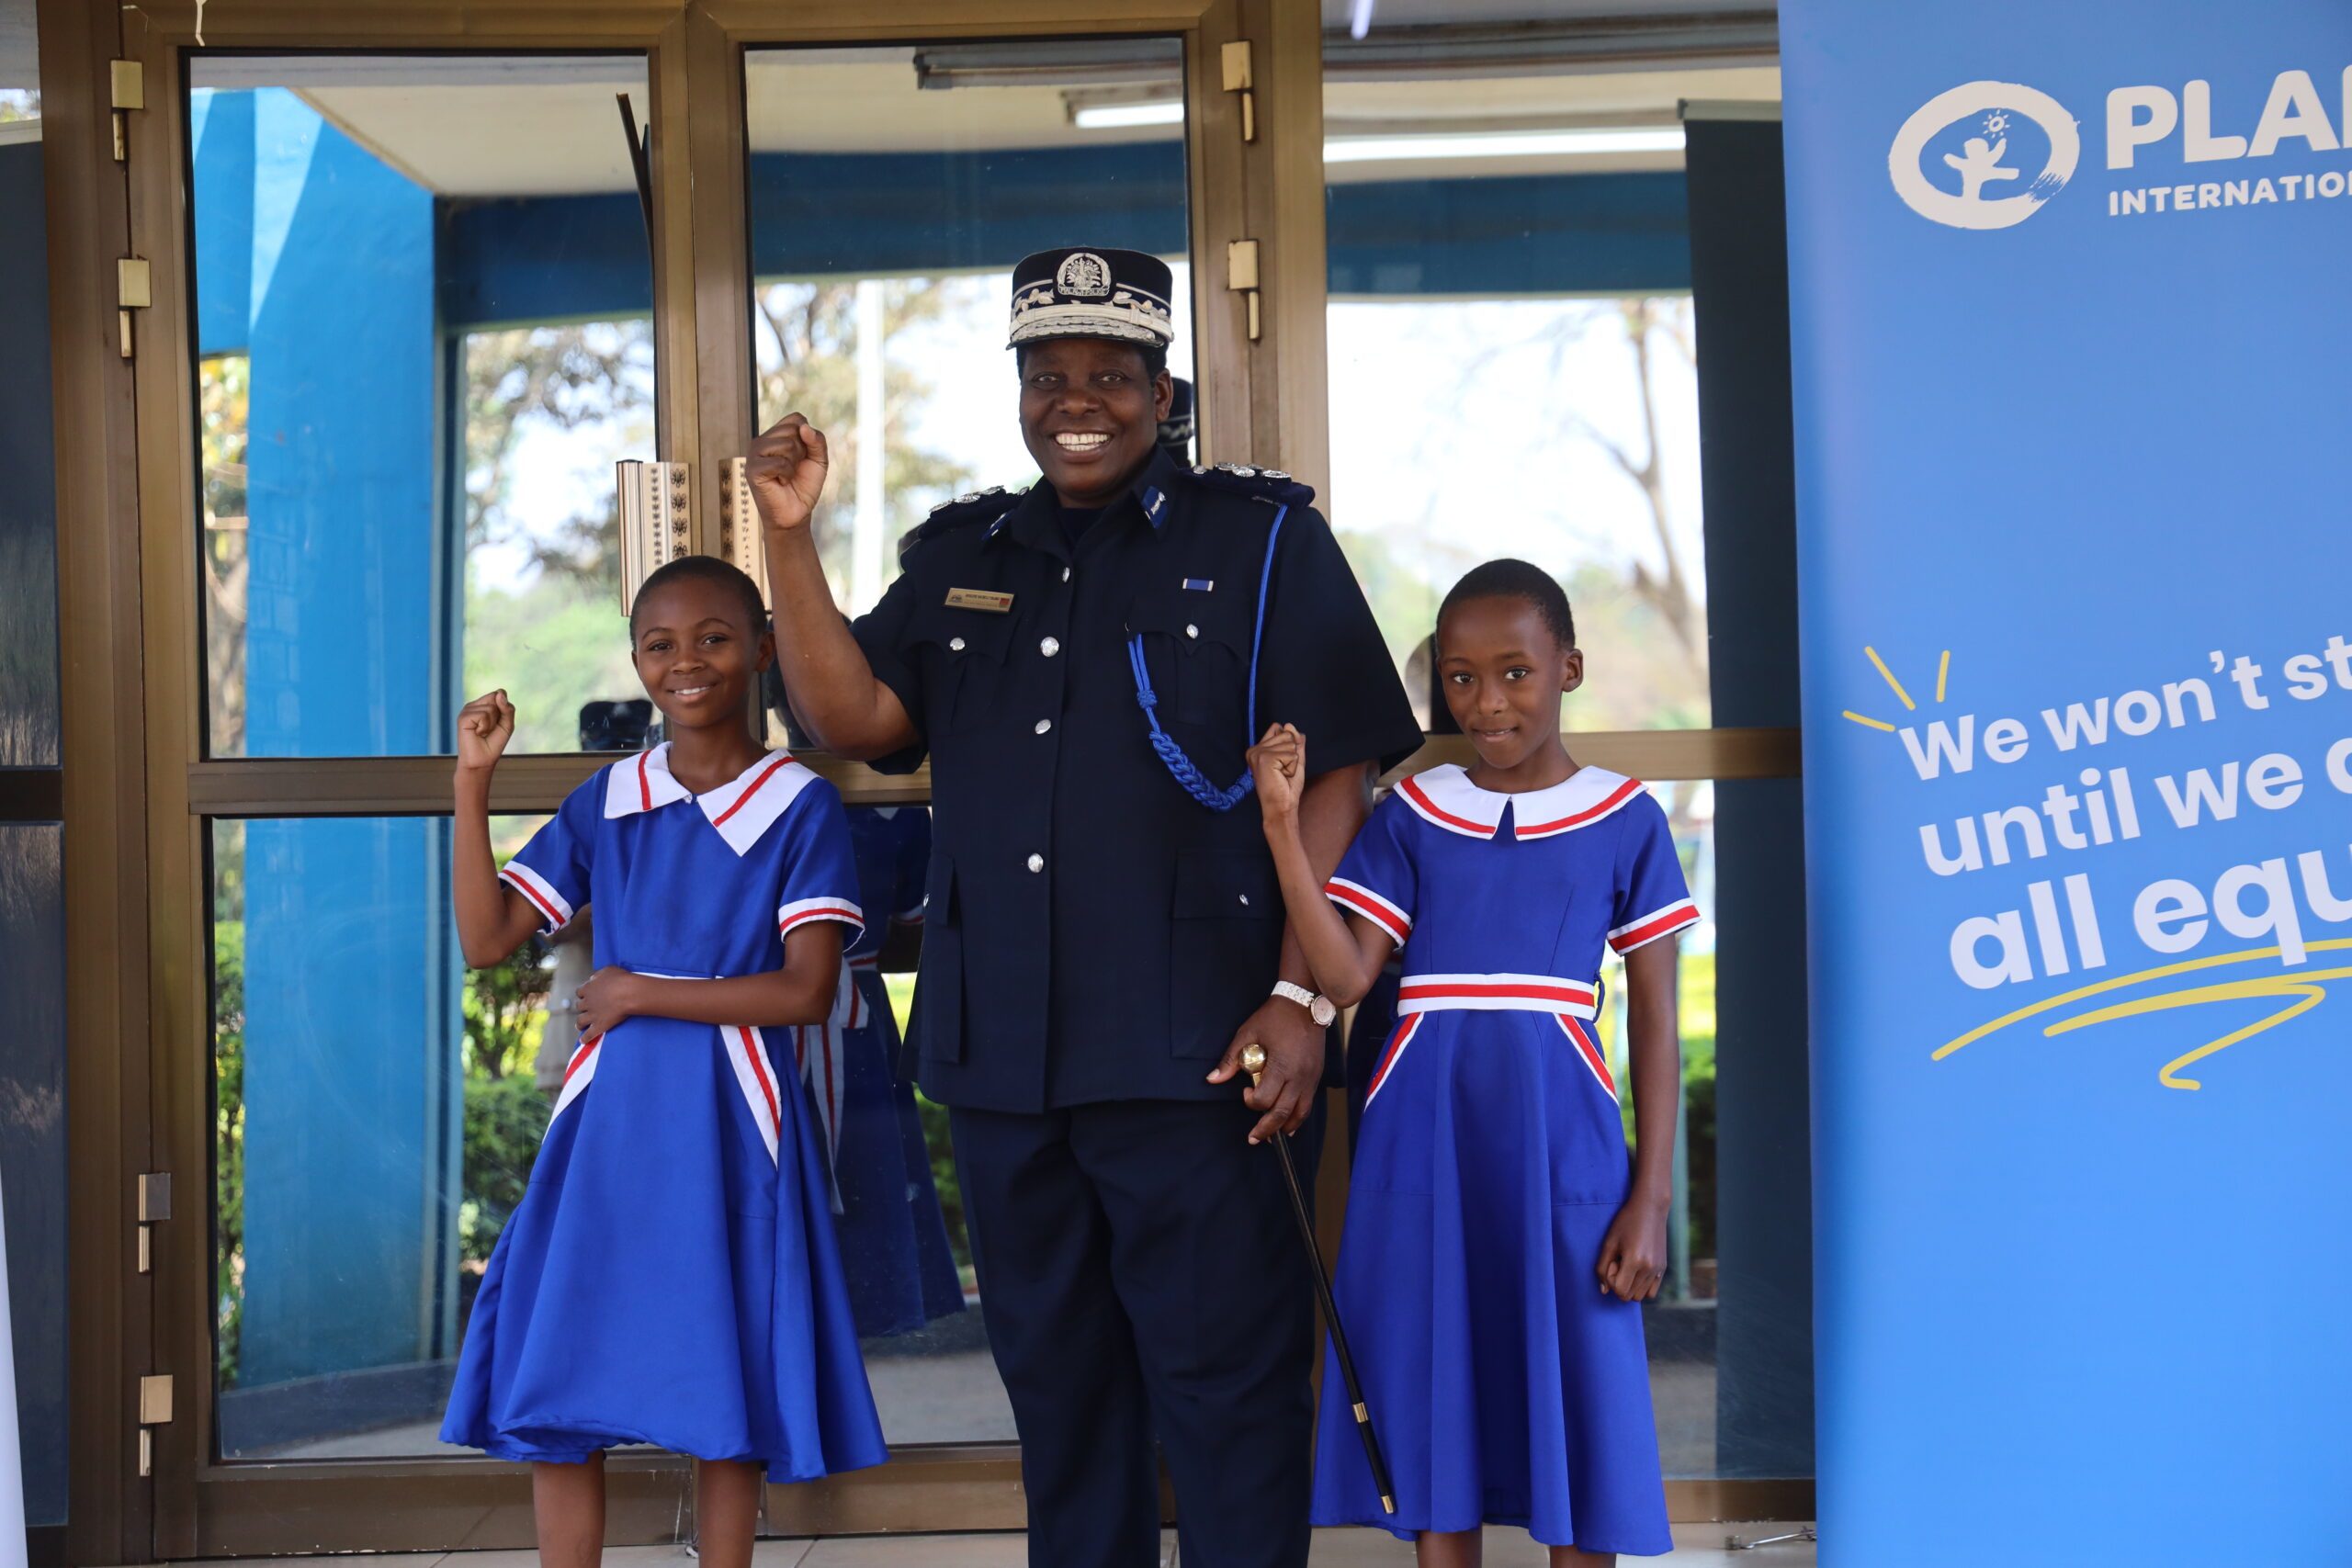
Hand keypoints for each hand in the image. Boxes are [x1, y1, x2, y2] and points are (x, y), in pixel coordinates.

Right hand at [456, 689, 515, 773]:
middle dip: (499, 716)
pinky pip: (482, 715)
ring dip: (491, 724)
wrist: (482, 761)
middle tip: (489, 729)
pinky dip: (484, 727)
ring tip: (482, 733)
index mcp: (483, 704)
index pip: (499, 694)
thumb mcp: (507, 724)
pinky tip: (477, 733)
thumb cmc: (494, 743)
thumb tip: (500, 692)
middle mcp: (474, 705)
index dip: (504, 708)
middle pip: (495, 697)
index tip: (498, 723)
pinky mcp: (462, 717)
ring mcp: (467, 710)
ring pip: (490, 707)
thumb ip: (507, 708)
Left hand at [573, 966, 641, 1038]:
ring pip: (580, 1021)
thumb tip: (592, 979)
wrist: (628, 993)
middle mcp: (587, 1002)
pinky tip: (583, 1041)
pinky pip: (589, 1035)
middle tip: (586, 1010)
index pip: (579, 992)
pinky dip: (585, 1038)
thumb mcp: (608, 971)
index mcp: (588, 988)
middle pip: (579, 1006)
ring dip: (580, 1024)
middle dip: (582, 1008)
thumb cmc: (621, 979)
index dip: (583, 994)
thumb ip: (598, 975)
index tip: (586, 995)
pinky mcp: (599, 1026)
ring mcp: (592, 1015)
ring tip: (580, 1026)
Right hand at [746, 413, 829, 534]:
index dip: (807, 437)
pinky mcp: (752, 469)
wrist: (796, 513)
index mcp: (775, 435)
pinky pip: (779, 462)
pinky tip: (780, 482)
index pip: (796, 418)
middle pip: (793, 430)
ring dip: (794, 464)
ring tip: (786, 475)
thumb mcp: (819, 460)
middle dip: (802, 452)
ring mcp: (754, 454)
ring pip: (787, 445)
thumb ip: (817, 441)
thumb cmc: (804, 486)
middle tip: (794, 468)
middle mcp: (762, 441)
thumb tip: (804, 427)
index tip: (803, 456)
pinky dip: (787, 474)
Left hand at [1207, 994, 1321, 1142]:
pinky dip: (1299, 1117)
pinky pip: (1308, 1104)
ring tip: (1272, 1138)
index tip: (1245, 1091)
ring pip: (1300, 1113)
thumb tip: (1212, 1080)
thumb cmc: (1274, 1017)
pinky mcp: (1317, 1076)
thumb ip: (1231, 1060)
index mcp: (1281, 1065)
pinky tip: (1290, 1125)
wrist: (1304, 1002)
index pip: (1264, 1099)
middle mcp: (1299, 1076)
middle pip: (1283, 1113)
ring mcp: (1311, 1077)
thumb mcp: (1247, 1034)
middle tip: (1254, 1139)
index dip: (1251, 1101)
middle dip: (1267, 1129)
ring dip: (1285, 1127)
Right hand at [1246, 722, 1305, 822]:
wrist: (1281, 807)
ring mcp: (1258, 753)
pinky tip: (1281, 777)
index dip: (1288, 744)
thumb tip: (1290, 725)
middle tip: (1282, 772)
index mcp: (1258, 749)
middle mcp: (1255, 749)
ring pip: (1290, 743)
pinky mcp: (1265, 759)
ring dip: (1292, 761)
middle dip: (1291, 754)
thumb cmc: (1286, 788)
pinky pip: (1291, 754)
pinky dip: (1292, 767)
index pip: (1278, 728)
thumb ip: (1294, 743)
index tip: (1281, 764)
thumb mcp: (1294, 761)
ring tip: (1281, 775)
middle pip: (1286, 733)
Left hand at [1596, 1194, 1668, 1302]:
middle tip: (1619, 1263)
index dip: (1610, 1279)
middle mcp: (1649, 1268)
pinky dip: (1641, 1288)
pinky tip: (1636, 1271)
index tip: (1612, 1261)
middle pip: (1628, 1296)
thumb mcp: (1609, 1242)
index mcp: (1635, 1261)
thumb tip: (1604, 1291)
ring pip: (1640, 1296)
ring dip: (1629, 1286)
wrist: (1650, 1208)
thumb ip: (1602, 1267)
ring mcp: (1658, 1270)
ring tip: (1627, 1266)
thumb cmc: (1626, 1222)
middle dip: (1619, 1283)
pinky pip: (1651, 1292)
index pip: (1619, 1290)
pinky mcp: (1663, 1268)